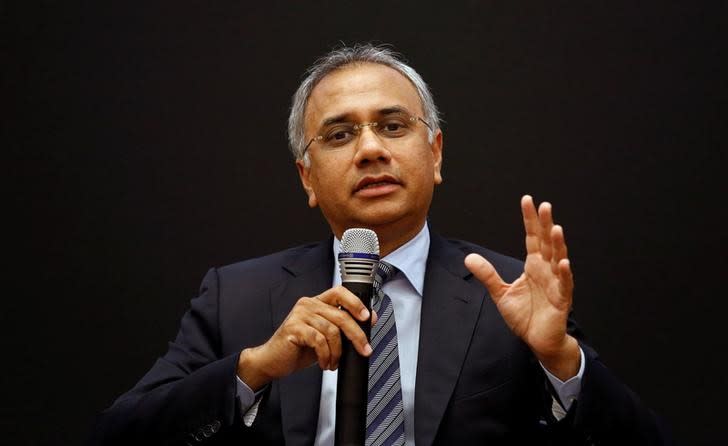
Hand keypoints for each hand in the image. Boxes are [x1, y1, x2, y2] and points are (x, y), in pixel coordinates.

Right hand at [237, 286, 374, 390]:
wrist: (273, 360)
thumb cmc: (298, 348)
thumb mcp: (326, 336)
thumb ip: (343, 326)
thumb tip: (370, 318)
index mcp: (317, 302)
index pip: (340, 292)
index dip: (355, 303)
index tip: (367, 317)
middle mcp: (308, 304)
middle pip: (341, 315)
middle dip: (356, 335)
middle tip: (364, 349)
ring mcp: (300, 314)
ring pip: (332, 331)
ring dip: (337, 352)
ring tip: (333, 362)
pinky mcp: (294, 327)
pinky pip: (319, 341)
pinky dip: (326, 355)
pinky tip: (325, 363)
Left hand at [464, 195, 578, 379]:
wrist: (538, 340)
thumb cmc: (524, 316)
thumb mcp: (500, 292)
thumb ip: (487, 274)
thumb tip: (469, 257)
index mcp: (534, 266)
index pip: (532, 237)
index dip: (530, 220)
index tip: (528, 200)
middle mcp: (546, 270)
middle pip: (547, 243)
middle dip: (545, 224)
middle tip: (544, 205)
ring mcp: (556, 284)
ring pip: (558, 259)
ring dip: (558, 244)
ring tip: (556, 228)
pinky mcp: (561, 300)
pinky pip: (564, 284)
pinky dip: (563, 274)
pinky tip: (562, 262)